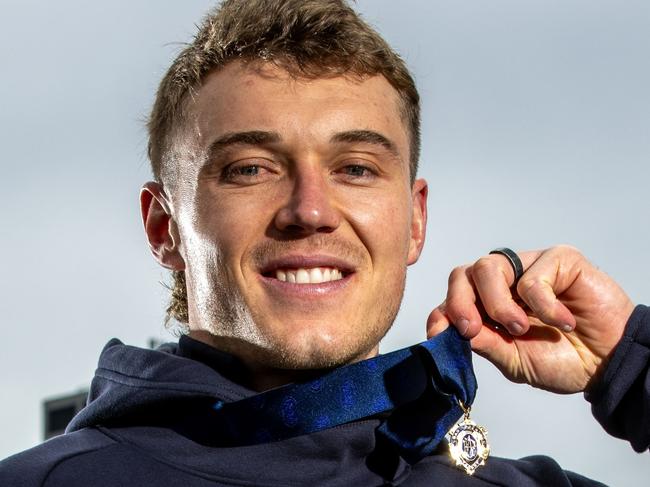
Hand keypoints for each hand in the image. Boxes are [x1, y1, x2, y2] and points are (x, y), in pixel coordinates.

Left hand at [427, 245, 634, 393]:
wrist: (611, 364)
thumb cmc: (564, 360)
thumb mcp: (516, 361)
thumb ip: (485, 344)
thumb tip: (451, 331)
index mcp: (487, 307)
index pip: (452, 300)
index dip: (441, 313)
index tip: (439, 334)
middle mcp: (503, 283)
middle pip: (462, 275)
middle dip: (460, 303)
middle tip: (474, 329)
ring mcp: (528, 268)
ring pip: (488, 267)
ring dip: (498, 304)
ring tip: (520, 329)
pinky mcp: (558, 259)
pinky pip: (532, 276)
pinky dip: (542, 305)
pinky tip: (563, 322)